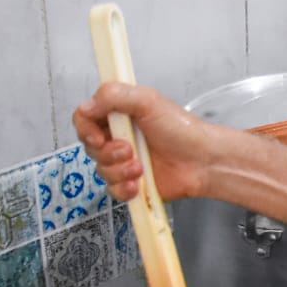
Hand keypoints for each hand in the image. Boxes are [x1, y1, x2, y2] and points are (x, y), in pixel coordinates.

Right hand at [73, 83, 214, 202]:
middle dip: (108, 152)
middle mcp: (119, 137)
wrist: (202, 161)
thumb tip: (87, 105)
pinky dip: (124, 188)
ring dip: (119, 170)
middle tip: (130, 149)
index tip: (98, 136)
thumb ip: (114, 95)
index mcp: (120, 114)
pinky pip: (112, 190)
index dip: (86, 129)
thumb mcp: (148, 101)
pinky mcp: (131, 182)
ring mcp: (124, 161)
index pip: (85, 119)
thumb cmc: (182, 130)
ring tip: (141, 167)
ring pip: (101, 170)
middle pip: (90, 148)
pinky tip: (139, 183)